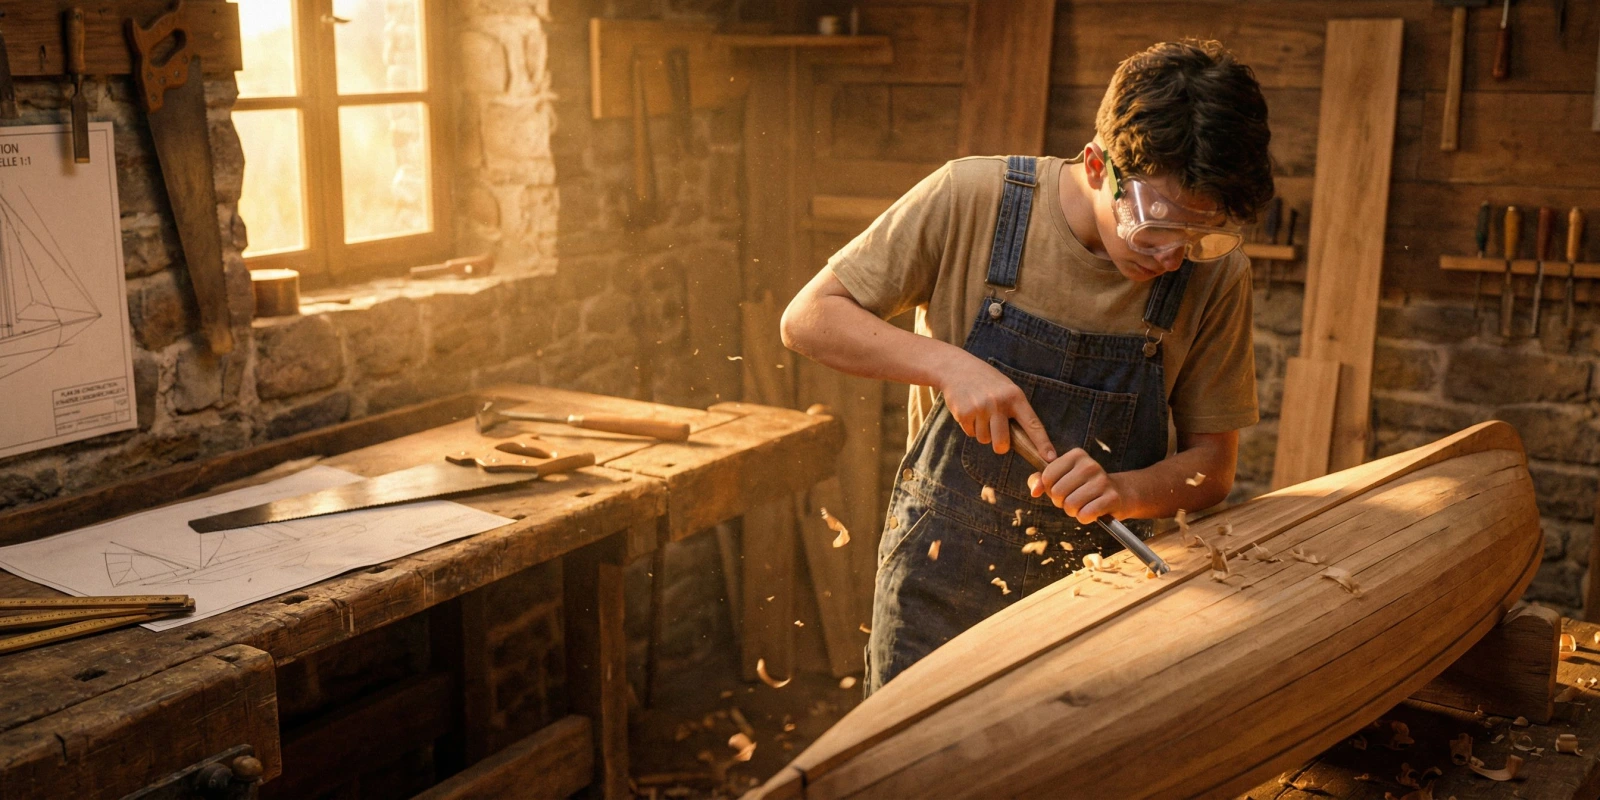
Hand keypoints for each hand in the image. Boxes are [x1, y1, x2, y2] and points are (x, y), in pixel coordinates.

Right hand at [936, 352, 1055, 460]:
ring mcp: (980, 408)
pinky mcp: (964, 413)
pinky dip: (971, 427)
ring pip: (985, 440)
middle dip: (1000, 445)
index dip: (1042, 443)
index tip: (1050, 458)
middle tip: (996, 433)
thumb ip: (1015, 411)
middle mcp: (998, 403)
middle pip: (1002, 444)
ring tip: (980, 413)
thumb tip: (1023, 442)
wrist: (957, 368)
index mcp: (1015, 396)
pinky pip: (971, 433)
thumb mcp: (1007, 390)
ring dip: (983, 432)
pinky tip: (970, 410)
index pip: (1032, 424)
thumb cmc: (988, 382)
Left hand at [1029, 449, 1127, 523]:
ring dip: (1073, 511)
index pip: (1047, 476)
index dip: (1050, 489)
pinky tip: (1092, 512)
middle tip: (1073, 499)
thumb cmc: (1083, 487)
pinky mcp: (1112, 498)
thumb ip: (1040, 480)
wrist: (1119, 494)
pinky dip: (1084, 518)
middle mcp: (1090, 465)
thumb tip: (1034, 491)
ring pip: (1070, 505)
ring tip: (1083, 505)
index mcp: (1076, 455)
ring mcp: (1102, 480)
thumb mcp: (1061, 478)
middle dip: (1061, 502)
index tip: (1062, 488)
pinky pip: (1085, 514)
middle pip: (1057, 493)